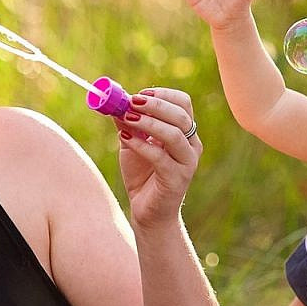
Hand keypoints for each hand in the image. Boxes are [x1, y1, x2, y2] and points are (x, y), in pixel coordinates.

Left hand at [114, 86, 200, 227]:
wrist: (148, 212)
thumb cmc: (143, 175)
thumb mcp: (132, 143)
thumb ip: (127, 122)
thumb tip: (114, 100)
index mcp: (185, 133)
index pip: (184, 103)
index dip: (163, 94)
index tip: (140, 94)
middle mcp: (192, 145)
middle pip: (180, 115)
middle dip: (155, 105)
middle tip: (132, 102)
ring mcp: (187, 162)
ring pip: (173, 134)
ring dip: (148, 122)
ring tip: (127, 118)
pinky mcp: (176, 178)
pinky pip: (159, 156)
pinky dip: (140, 144)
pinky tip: (123, 138)